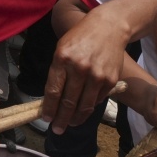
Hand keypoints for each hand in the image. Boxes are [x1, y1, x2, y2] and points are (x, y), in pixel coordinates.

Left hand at [41, 13, 125, 133]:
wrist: (108, 27)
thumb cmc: (80, 38)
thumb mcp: (62, 49)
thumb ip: (58, 72)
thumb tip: (52, 99)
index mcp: (63, 59)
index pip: (54, 91)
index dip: (49, 108)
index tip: (46, 119)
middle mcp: (80, 68)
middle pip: (69, 102)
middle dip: (61, 119)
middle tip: (57, 129)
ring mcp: (97, 76)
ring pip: (84, 106)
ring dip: (76, 119)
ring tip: (69, 124)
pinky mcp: (110, 80)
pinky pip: (97, 100)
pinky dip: (89, 107)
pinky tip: (83, 110)